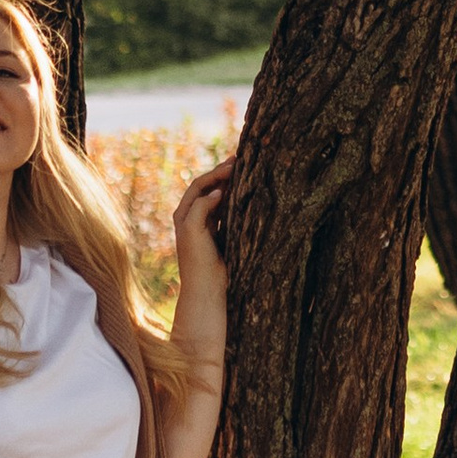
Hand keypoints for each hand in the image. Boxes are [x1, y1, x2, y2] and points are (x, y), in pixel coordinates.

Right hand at [170, 153, 233, 380]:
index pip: (211, 189)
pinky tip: (223, 192)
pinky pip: (195, 210)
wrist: (210, 302)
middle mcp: (189, 221)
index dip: (226, 174)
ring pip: (196, 191)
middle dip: (220, 169)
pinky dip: (208, 199)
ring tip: (233, 166)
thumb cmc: (228, 279)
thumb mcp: (239, 246)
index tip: (247, 161)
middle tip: (242, 155)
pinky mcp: (188, 236)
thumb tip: (270, 208)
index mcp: (202, 222)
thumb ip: (242, 225)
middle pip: (202, 184)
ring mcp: (186, 228)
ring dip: (214, 177)